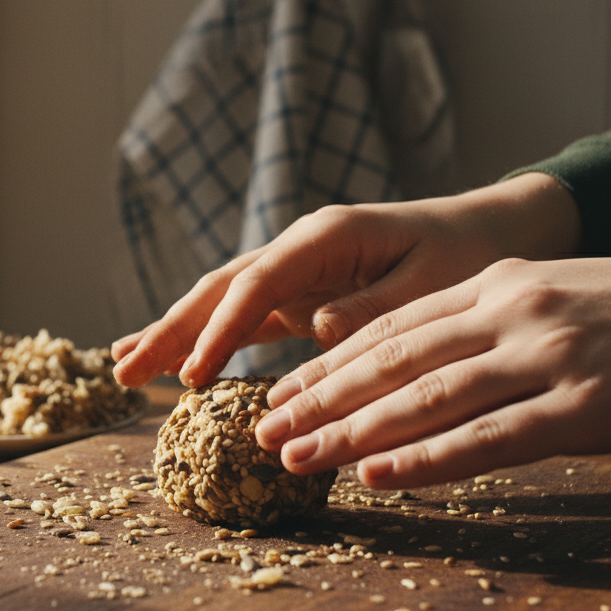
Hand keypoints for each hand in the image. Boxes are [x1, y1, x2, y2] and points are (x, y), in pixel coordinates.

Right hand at [112, 173, 581, 388]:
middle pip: (221, 288)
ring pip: (221, 301)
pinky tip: (174, 364)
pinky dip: (209, 340)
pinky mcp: (301, 293)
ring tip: (123, 367)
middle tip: (122, 370)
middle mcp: (301, 248)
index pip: (256, 284)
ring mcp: (296, 270)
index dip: (219, 331)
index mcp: (327, 237)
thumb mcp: (431, 282)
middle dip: (171, 329)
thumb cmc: (464, 255)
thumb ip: (374, 306)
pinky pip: (244, 317)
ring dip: (174, 334)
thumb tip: (318, 328)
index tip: (193, 377)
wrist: (488, 233)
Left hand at [254, 241, 610, 488]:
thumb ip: (497, 324)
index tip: (282, 393)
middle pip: (391, 361)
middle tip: (265, 431)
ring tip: (299, 459)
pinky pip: (488, 438)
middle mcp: (509, 313)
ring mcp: (543, 358)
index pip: (392, 328)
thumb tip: (439, 370)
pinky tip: (380, 475)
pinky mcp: (582, 407)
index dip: (329, 364)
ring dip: (353, 433)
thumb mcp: (560, 294)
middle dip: (320, 399)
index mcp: (499, 284)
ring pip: (425, 398)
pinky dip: (426, 459)